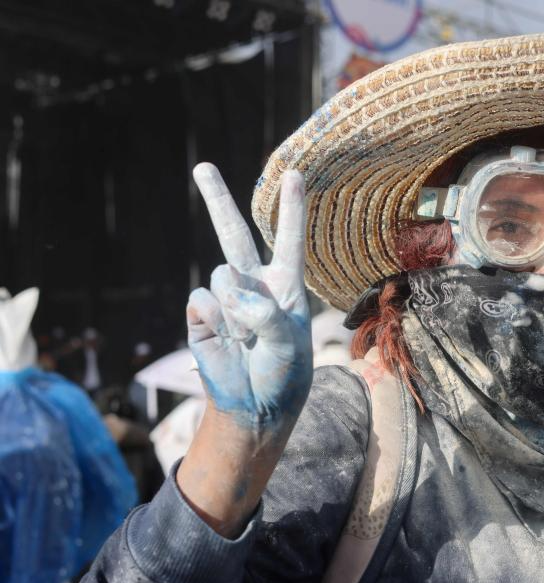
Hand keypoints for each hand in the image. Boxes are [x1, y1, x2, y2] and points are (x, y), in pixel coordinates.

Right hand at [186, 164, 312, 440]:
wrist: (256, 407)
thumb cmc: (284, 374)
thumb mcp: (290, 343)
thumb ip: (265, 313)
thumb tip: (229, 294)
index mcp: (285, 287)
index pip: (288, 240)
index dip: (291, 208)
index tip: (295, 174)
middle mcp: (254, 286)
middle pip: (234, 234)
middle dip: (217, 200)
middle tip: (202, 167)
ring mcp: (225, 299)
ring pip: (222, 276)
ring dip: (236, 309)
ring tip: (248, 340)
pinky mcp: (201, 316)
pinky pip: (203, 300)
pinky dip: (217, 320)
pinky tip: (228, 342)